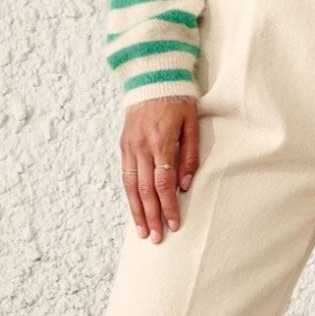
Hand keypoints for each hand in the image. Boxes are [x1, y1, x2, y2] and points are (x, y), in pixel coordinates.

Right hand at [120, 96, 199, 242]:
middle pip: (146, 190)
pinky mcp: (123, 144)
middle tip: (157, 238)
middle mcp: (141, 147)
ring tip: (142, 231)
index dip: (168, 206)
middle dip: (152, 216)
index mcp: (161, 142)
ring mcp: (129, 146)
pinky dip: (128, 195)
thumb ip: (190, 155)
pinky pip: (125, 175)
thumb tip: (186, 185)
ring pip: (131, 186)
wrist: (152, 77)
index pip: (164, 183)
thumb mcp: (191, 123)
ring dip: (137, 211)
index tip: (174, 223)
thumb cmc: (177, 99)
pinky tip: (134, 208)